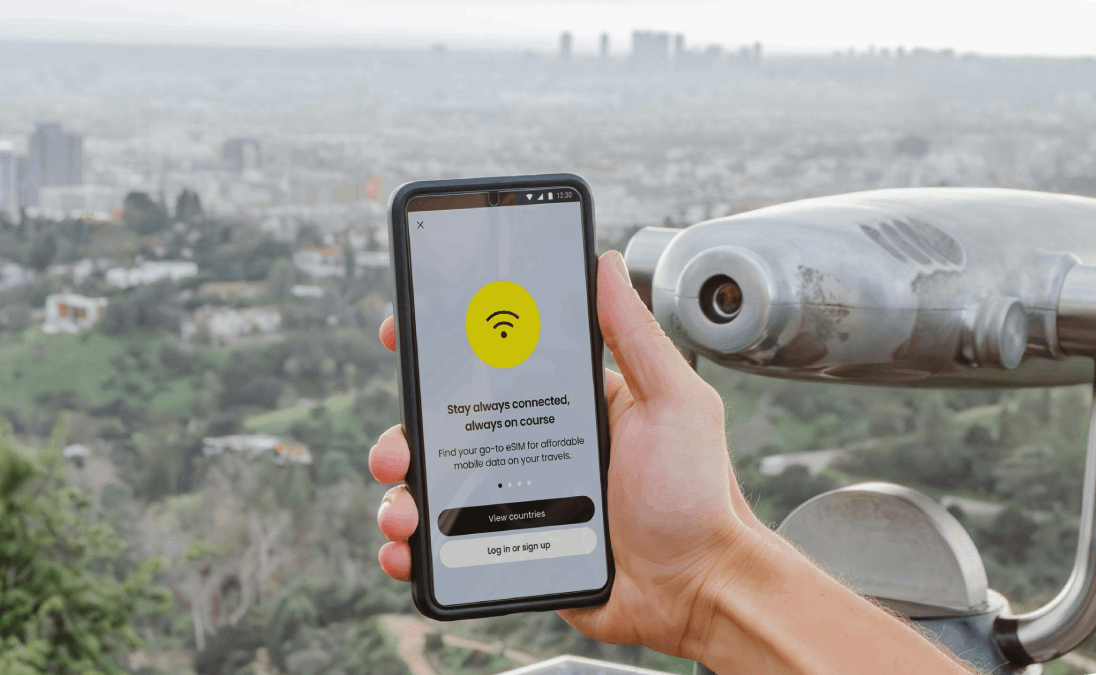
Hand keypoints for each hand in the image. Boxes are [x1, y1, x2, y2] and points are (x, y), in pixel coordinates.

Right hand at [369, 250, 761, 658]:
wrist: (697, 590)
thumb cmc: (696, 496)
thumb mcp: (673, 402)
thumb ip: (635, 336)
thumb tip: (604, 265)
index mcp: (566, 404)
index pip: (490, 364)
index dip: (441, 348)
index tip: (404, 333)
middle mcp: (533, 446)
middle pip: (446, 427)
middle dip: (404, 432)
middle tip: (397, 449)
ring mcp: (517, 500)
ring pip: (434, 487)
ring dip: (399, 495)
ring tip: (404, 514)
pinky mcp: (508, 550)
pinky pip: (446, 547)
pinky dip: (413, 549)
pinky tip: (408, 552)